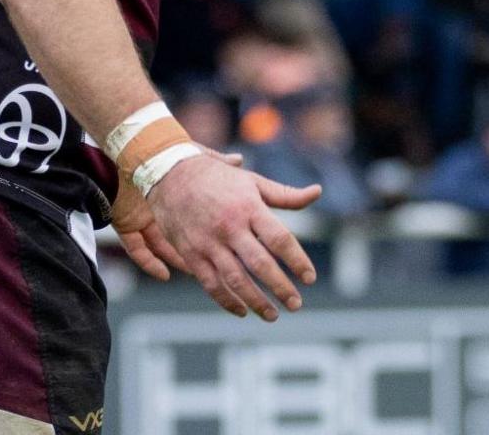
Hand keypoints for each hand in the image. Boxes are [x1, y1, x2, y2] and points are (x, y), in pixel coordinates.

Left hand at [112, 151, 242, 281]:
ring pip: (160, 249)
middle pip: (177, 241)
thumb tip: (239, 159)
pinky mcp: (126, 224)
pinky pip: (137, 251)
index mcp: (174, 198)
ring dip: (176, 262)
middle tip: (215, 269)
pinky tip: (163, 275)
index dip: (206, 237)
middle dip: (195, 256)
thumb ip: (217, 161)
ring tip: (193, 273)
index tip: (224, 247)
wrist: (136, 148)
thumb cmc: (168, 151)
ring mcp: (141, 220)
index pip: (193, 223)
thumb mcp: (198, 157)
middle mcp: (157, 213)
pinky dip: (150, 264)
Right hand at [146, 153, 320, 320]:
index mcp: (249, 207)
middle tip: (296, 304)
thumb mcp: (253, 181)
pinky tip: (242, 311)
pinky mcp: (191, 254)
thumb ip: (286, 194)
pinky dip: (227, 300)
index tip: (310, 278)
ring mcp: (209, 243)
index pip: (279, 239)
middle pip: (260, 264)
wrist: (170, 174)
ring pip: (235, 279)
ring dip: (256, 301)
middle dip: (281, 288)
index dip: (297, 260)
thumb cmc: (218, 177)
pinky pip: (210, 283)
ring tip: (273, 315)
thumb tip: (317, 192)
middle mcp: (230, 227)